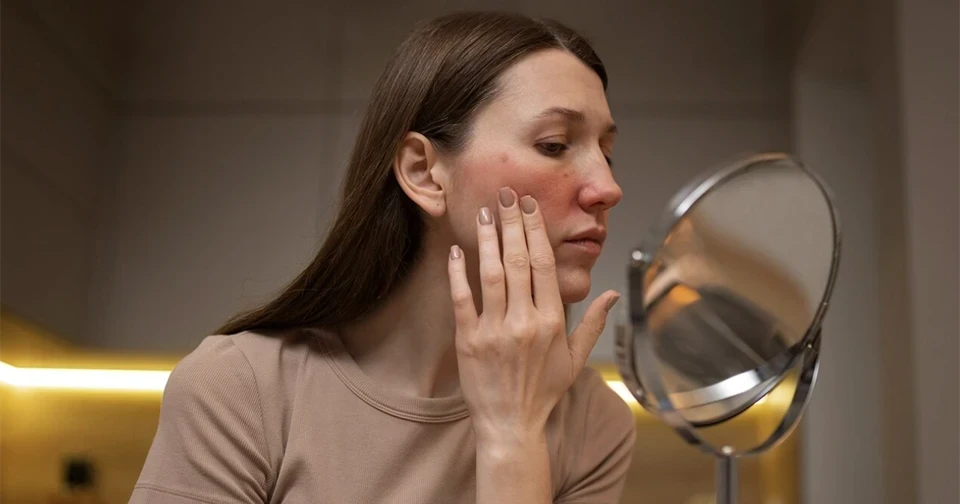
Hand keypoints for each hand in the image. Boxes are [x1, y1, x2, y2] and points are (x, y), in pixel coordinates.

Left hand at [446, 186, 620, 444]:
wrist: (511, 425)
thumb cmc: (543, 391)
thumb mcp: (575, 359)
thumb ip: (592, 323)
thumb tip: (612, 294)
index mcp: (552, 321)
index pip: (545, 265)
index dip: (537, 231)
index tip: (530, 207)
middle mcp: (525, 321)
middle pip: (520, 261)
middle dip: (513, 224)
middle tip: (506, 194)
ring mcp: (495, 330)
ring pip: (492, 274)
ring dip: (488, 240)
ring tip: (484, 213)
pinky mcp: (469, 340)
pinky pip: (462, 299)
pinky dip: (458, 274)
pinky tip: (457, 251)